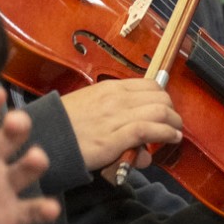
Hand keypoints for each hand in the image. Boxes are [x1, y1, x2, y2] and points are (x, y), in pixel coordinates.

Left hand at [0, 87, 57, 223]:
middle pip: (8, 140)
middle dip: (16, 128)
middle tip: (17, 122)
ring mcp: (6, 189)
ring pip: (23, 171)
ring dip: (32, 162)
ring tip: (37, 158)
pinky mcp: (14, 216)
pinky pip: (31, 211)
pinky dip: (43, 210)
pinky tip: (51, 207)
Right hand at [60, 78, 183, 170]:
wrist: (47, 138)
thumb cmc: (65, 124)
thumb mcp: (91, 109)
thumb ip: (115, 118)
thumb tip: (134, 132)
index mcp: (110, 88)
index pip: (149, 85)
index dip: (163, 97)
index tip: (166, 108)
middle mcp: (117, 99)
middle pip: (159, 97)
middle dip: (171, 110)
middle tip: (173, 123)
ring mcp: (117, 117)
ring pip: (159, 111)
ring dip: (174, 122)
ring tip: (176, 132)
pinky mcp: (115, 138)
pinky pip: (149, 130)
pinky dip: (166, 133)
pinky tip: (172, 137)